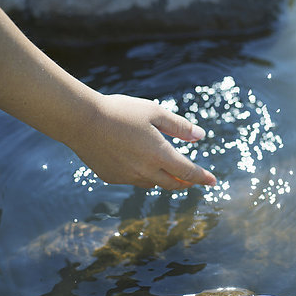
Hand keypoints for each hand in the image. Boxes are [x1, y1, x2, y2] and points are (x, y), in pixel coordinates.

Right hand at [67, 94, 216, 189]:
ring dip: (164, 180)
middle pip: (172, 183)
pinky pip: (133, 180)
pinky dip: (143, 176)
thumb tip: (200, 136)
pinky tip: (140, 165)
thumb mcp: (155, 113)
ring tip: (169, 172)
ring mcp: (126, 177)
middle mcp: (145, 171)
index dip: (202, 178)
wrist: (81, 121)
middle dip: (185, 183)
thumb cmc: (121, 111)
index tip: (214, 181)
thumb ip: (179, 127)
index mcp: (159, 154)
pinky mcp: (110, 177)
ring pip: (152, 184)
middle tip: (192, 180)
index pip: (188, 172)